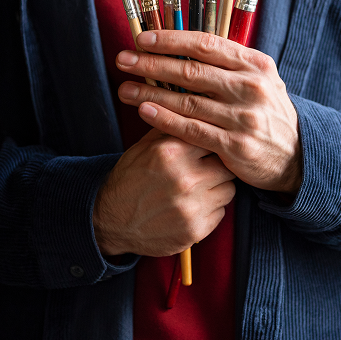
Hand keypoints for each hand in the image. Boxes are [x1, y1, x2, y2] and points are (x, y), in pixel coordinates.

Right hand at [93, 128, 236, 256]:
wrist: (111, 222)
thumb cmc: (129, 180)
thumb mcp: (144, 147)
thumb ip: (171, 128)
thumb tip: (195, 109)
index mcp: (172, 153)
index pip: (212, 139)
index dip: (211, 144)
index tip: (208, 148)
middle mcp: (185, 179)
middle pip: (226, 165)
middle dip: (218, 166)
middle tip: (205, 170)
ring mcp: (192, 207)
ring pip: (229, 190)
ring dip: (217, 189)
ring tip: (198, 189)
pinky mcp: (196, 229)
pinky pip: (221, 213)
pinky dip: (210, 210)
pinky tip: (191, 207)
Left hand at [115, 30, 302, 195]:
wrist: (297, 156)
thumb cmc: (268, 114)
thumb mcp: (260, 80)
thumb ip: (229, 64)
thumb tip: (185, 44)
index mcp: (255, 65)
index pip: (206, 45)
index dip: (171, 40)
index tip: (142, 39)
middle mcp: (251, 88)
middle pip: (191, 71)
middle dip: (151, 64)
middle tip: (123, 60)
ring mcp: (243, 117)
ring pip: (187, 100)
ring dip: (150, 92)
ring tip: (125, 89)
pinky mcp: (235, 146)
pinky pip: (192, 129)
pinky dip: (166, 119)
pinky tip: (145, 111)